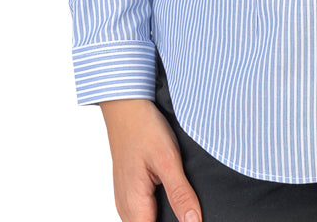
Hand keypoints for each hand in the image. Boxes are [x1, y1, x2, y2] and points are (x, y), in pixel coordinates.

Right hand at [99, 98, 201, 221]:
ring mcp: (125, 200)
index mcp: (133, 205)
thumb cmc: (143, 128)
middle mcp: (125, 208)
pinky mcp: (129, 191)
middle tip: (189, 206)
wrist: (126, 107)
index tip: (190, 218)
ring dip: (165, 217)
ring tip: (182, 201)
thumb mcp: (168, 159)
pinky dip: (157, 210)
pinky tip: (172, 197)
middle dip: (171, 221)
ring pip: (146, 221)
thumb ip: (180, 194)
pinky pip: (143, 212)